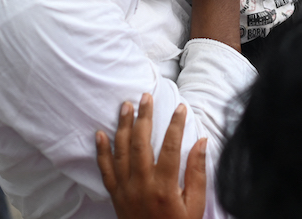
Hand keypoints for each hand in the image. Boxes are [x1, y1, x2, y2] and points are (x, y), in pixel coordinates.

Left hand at [96, 93, 206, 218]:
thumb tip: (201, 142)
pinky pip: (105, 170)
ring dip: (122, 127)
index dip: (175, 125)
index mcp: (164, 188)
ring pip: (121, 152)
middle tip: (146, 96)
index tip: (180, 108)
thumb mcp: (195, 205)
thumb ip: (197, 173)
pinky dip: (101, 151)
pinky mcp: (115, 196)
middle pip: (141, 144)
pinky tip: (100, 134)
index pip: (170, 148)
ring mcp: (125, 190)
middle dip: (144, 117)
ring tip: (125, 106)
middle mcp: (142, 186)